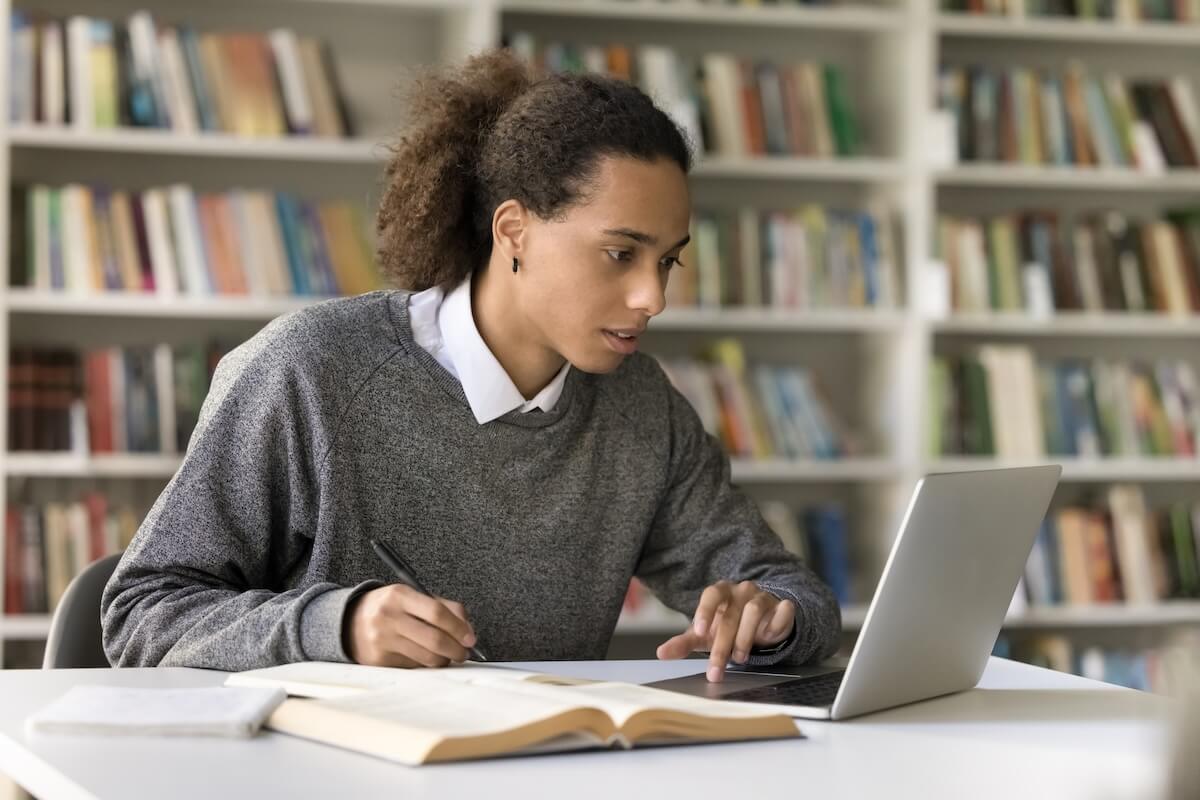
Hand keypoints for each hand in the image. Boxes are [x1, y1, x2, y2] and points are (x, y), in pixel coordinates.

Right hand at [344, 584, 477, 666]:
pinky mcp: (380, 661)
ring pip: (427, 658)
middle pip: (434, 639)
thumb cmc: (390, 608)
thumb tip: (468, 630)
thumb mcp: (412, 596)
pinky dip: (425, 664)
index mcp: (400, 595)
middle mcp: (389, 617)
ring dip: (444, 660)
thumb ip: (444, 607)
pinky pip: (414, 667)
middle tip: (464, 653)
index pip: (437, 612)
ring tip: (447, 655)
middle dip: (456, 650)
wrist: (349, 622)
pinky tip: (423, 656)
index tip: (470, 638)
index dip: (458, 628)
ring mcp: (383, 641)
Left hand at [655, 580, 794, 682]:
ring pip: (754, 611)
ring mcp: (762, 596)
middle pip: (730, 615)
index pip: (711, 595)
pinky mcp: (782, 606)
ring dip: (745, 638)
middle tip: (716, 670)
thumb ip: (683, 643)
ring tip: (739, 658)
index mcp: (720, 592)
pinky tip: (769, 636)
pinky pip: (783, 609)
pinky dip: (777, 621)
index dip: (704, 611)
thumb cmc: (727, 627)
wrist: (761, 624)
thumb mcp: (704, 636)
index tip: (700, 631)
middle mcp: (741, 590)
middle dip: (722, 646)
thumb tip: (661, 653)